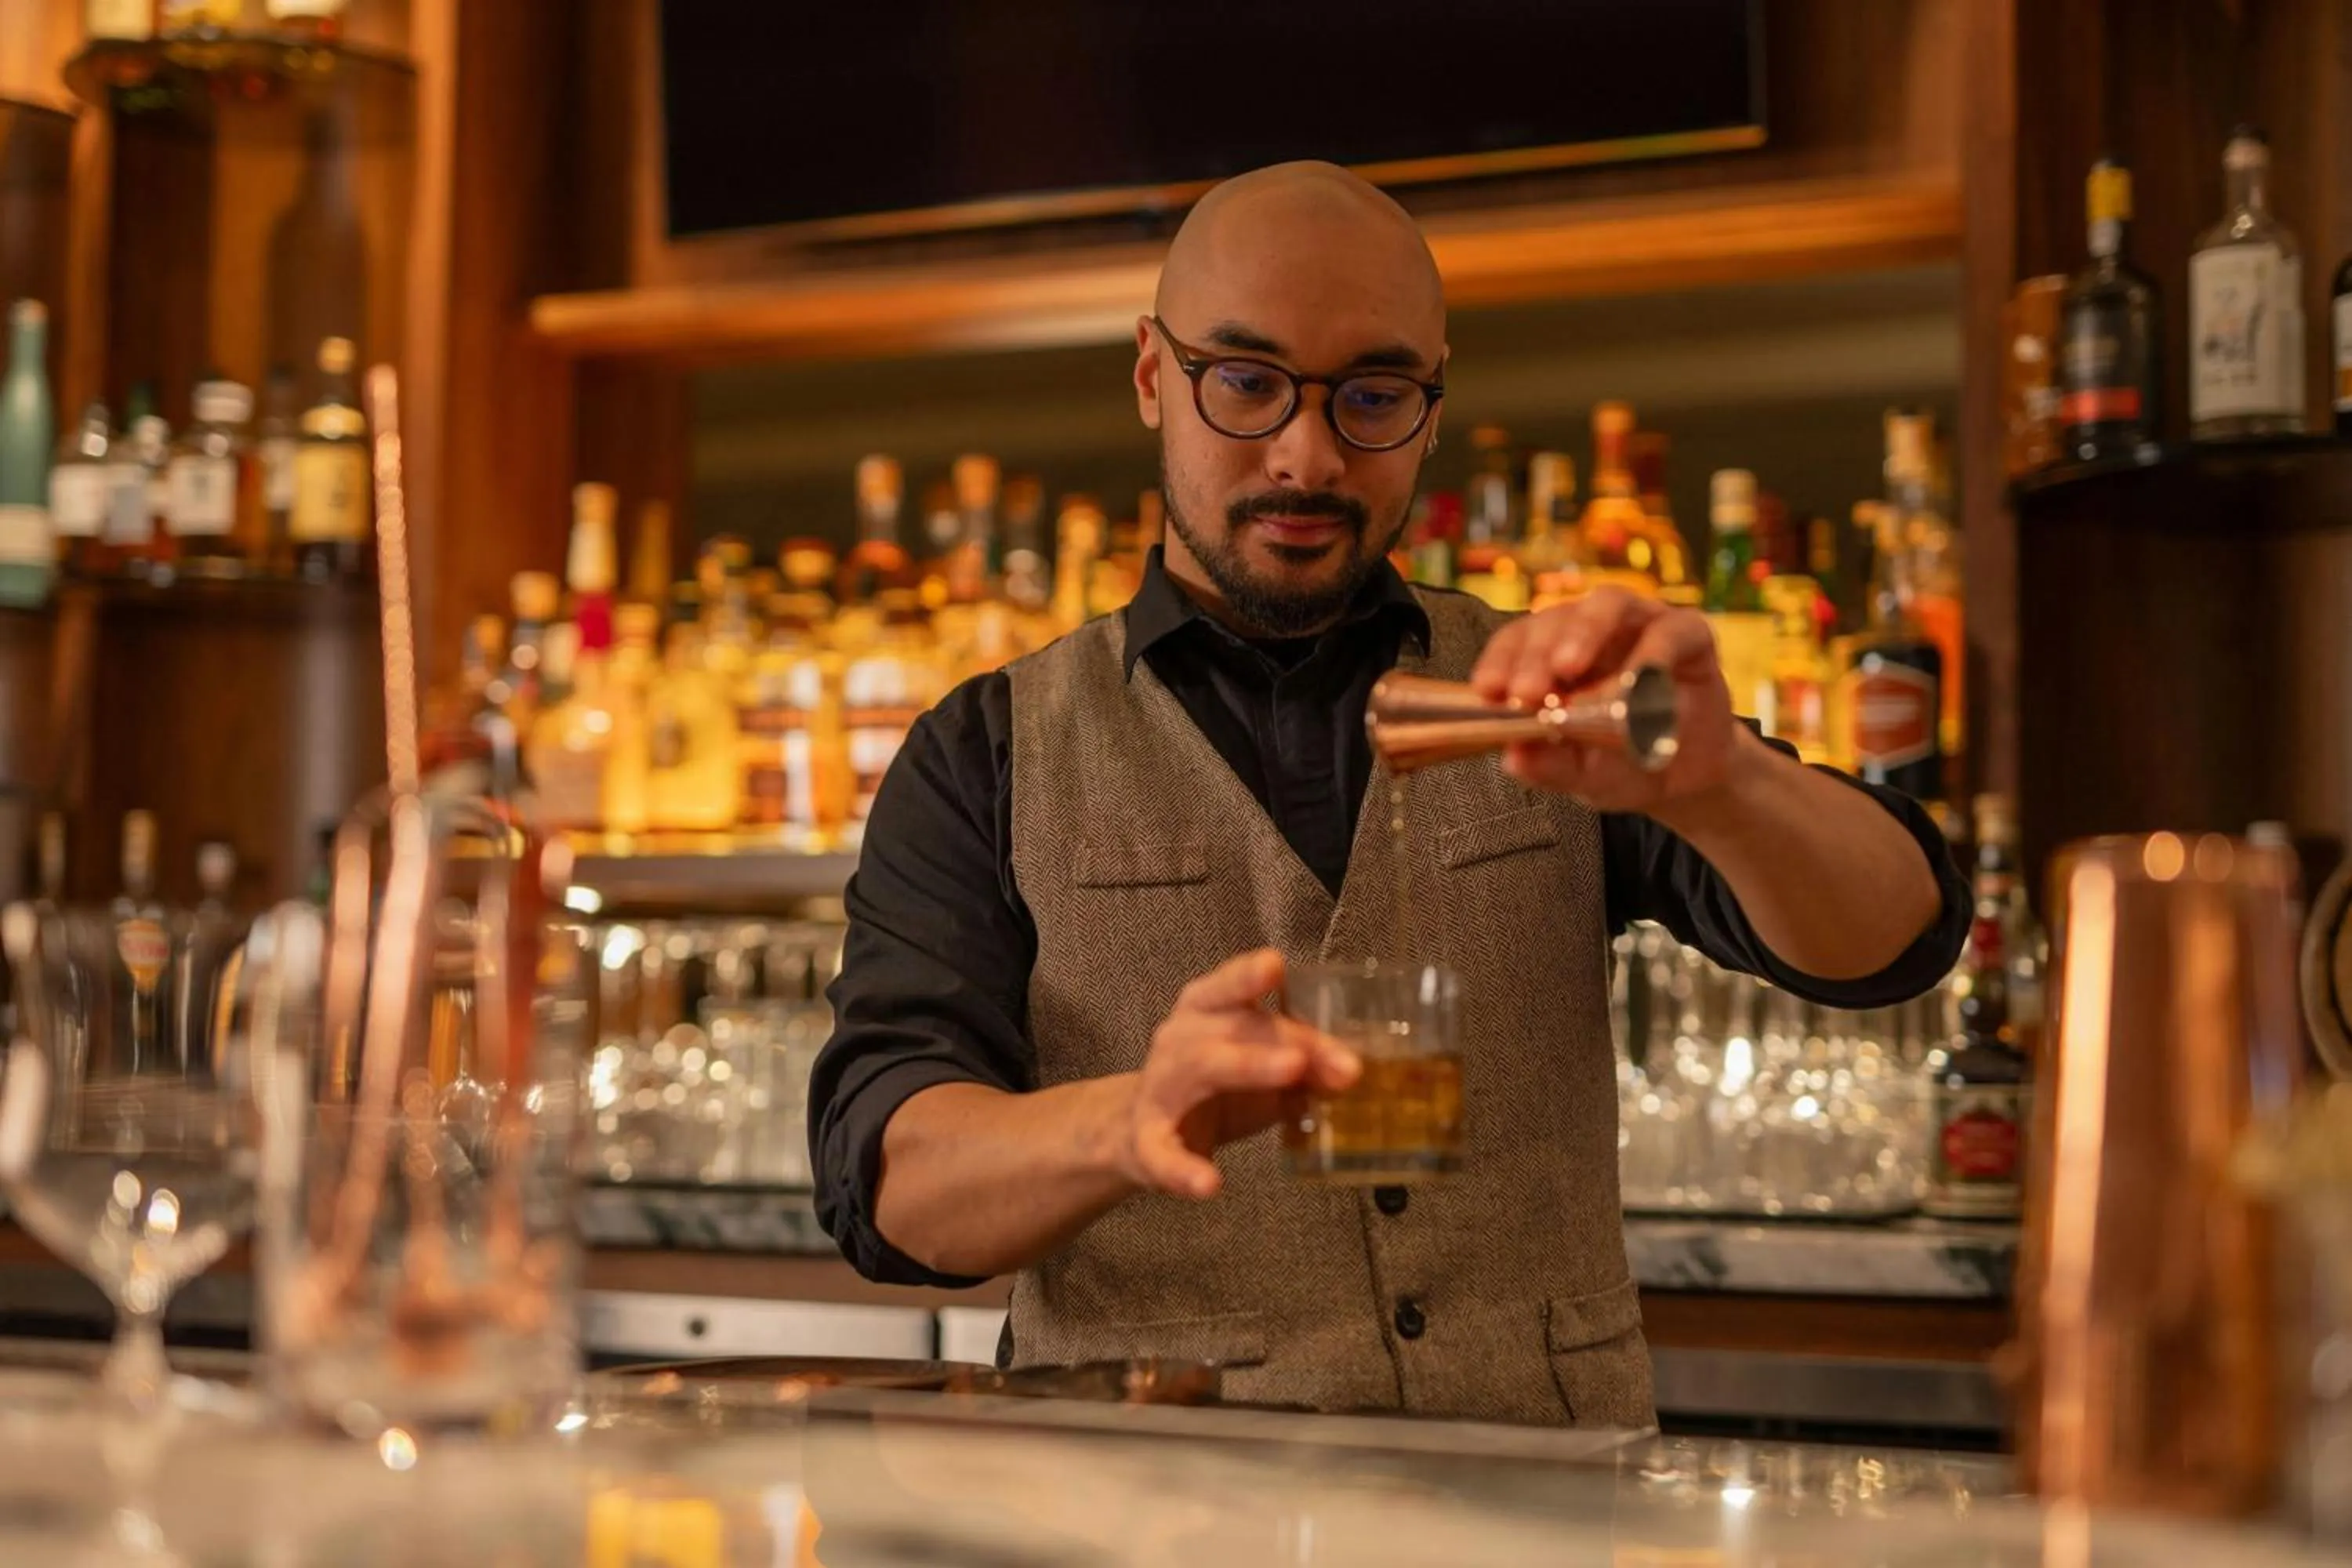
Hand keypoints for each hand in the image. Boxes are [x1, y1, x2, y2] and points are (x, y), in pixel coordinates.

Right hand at [1116, 948, 1359, 1200]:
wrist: (1143, 1133)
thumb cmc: (1217, 1087)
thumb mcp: (1264, 1068)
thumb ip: (1307, 1066)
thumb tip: (1350, 1070)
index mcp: (1204, 1012)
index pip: (1227, 986)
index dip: (1248, 977)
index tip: (1275, 965)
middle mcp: (1179, 1040)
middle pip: (1228, 1027)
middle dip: (1276, 1037)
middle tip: (1315, 1053)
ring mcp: (1161, 1089)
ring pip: (1200, 1068)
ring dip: (1246, 1067)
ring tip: (1291, 1075)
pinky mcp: (1148, 1141)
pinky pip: (1163, 1155)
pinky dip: (1184, 1171)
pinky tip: (1210, 1185)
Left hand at [1468, 587, 1754, 813]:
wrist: (1686, 778)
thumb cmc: (1622, 764)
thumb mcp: (1581, 774)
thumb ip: (1549, 765)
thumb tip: (1514, 758)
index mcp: (1553, 657)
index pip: (1517, 642)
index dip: (1500, 661)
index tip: (1488, 690)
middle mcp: (1593, 630)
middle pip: (1555, 619)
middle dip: (1535, 654)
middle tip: (1526, 691)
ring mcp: (1641, 625)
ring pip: (1608, 603)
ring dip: (1584, 632)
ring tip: (1567, 669)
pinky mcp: (1689, 635)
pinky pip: (1671, 631)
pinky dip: (1653, 653)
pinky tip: (1639, 683)